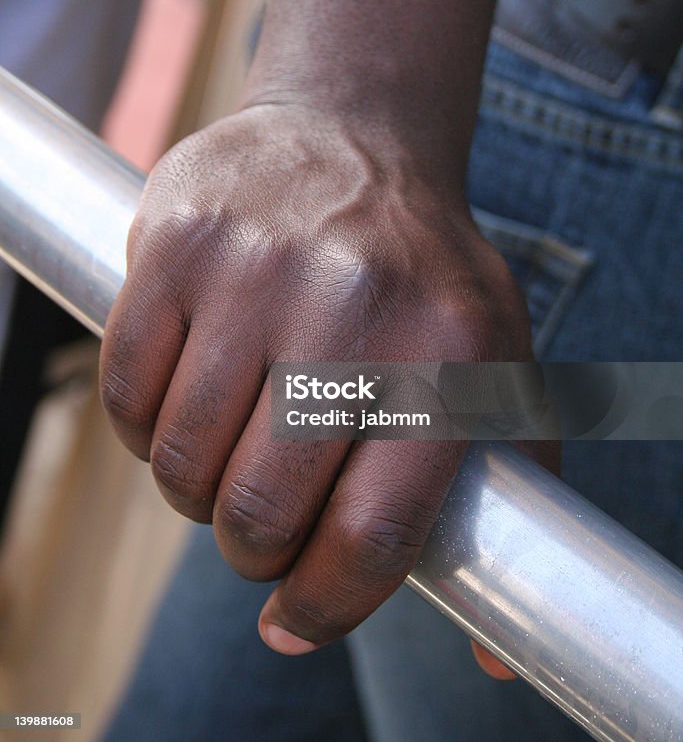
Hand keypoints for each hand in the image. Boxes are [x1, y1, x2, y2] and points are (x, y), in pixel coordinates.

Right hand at [100, 101, 534, 654]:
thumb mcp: (498, 361)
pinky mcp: (178, 242)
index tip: (294, 623)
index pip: (373, 532)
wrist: (355, 134)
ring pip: (184, 461)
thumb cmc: (424, 274)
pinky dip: (146, 429)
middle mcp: (352, 305)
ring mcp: (255, 267)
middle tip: (262, 526)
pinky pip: (126, 394)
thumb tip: (488, 655)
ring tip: (230, 454)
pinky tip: (186, 402)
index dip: (324, 606)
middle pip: (262, 509)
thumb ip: (504, 494)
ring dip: (197, 491)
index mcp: (446, 351)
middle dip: (252, 549)